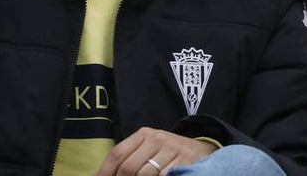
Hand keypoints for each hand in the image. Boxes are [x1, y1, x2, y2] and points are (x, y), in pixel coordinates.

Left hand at [94, 127, 214, 175]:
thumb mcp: (147, 151)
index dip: (104, 173)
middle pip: (128, 167)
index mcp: (144, 134)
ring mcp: (173, 148)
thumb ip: (126, 160)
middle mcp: (158, 137)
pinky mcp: (185, 160)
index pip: (117, 154)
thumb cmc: (168, 155)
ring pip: (144, 175)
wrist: (202, 151)